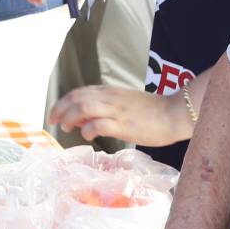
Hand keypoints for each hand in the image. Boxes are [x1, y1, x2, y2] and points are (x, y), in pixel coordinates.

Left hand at [49, 84, 188, 146]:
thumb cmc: (152, 111)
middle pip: (76, 99)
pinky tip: (87, 136)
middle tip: (54, 123)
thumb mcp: (125, 103)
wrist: (175, 113)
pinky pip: (99, 125)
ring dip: (70, 118)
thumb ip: (105, 108)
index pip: (78, 92)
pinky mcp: (124, 125)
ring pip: (83, 108)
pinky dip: (88, 130)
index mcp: (109, 92)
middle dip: (60, 110)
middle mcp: (110, 98)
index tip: (55, 114)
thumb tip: (84, 119)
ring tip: (67, 129)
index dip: (62, 103)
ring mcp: (117, 111)